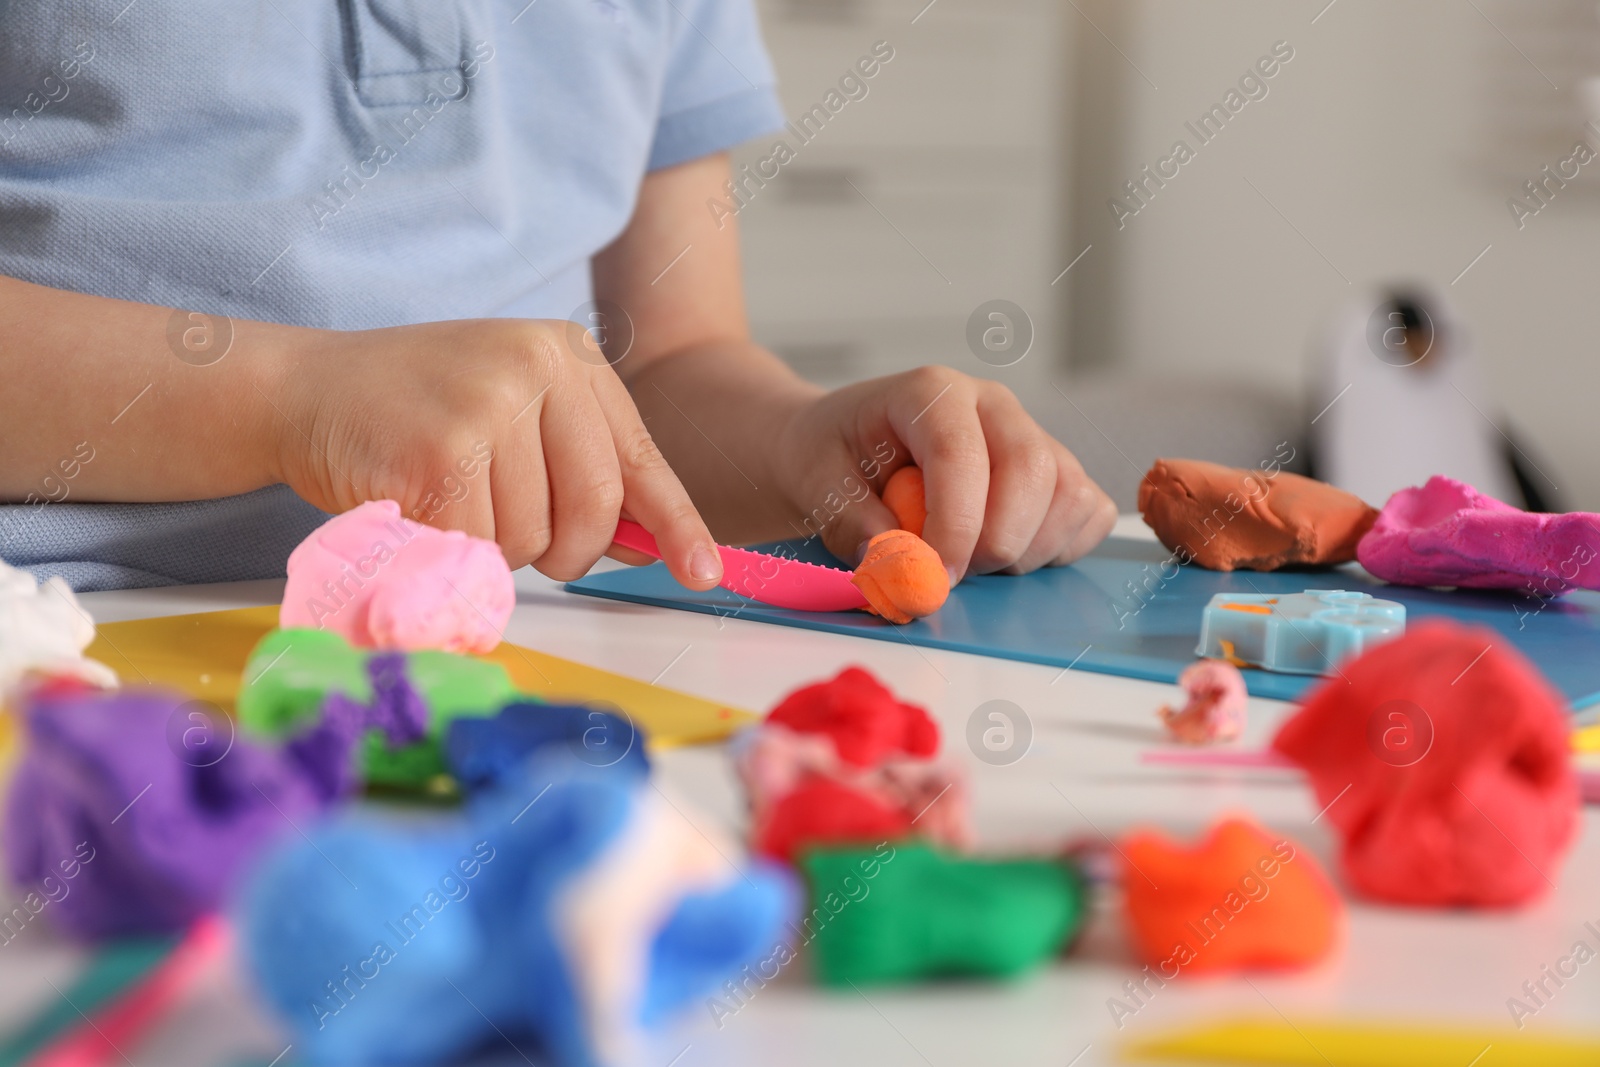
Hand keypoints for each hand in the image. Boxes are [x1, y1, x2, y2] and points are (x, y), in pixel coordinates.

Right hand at [265, 318, 722, 586]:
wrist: (306, 388)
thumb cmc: (420, 411)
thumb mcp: (516, 410)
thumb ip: (581, 464)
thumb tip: (651, 545)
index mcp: (568, 356)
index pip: (640, 457)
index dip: (675, 523)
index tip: (704, 573)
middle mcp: (536, 368)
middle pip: (594, 510)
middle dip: (566, 551)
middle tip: (524, 544)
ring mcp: (487, 406)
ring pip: (533, 538)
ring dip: (496, 549)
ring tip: (453, 501)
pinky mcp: (439, 453)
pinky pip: (477, 547)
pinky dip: (452, 551)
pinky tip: (419, 507)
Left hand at [770, 367, 1116, 579]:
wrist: (840, 447)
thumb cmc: (829, 456)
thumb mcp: (815, 483)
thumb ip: (853, 525)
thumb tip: (903, 569)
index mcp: (931, 393)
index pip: (962, 454)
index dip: (955, 526)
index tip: (935, 579)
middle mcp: (992, 406)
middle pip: (1032, 470)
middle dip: (995, 543)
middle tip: (949, 578)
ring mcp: (1030, 435)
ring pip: (1068, 495)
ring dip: (1025, 550)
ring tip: (969, 560)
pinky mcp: (1054, 471)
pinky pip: (1087, 512)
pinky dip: (1056, 548)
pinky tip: (1003, 555)